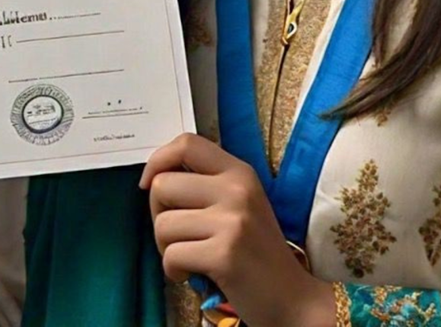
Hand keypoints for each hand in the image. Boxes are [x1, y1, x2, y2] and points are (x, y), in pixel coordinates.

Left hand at [140, 133, 335, 326]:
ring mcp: (232, 220)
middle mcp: (236, 189)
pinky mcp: (224, 254)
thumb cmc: (256, 250)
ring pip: (162, 224)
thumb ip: (205, 183)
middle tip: (179, 234)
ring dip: (167, 247)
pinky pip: (172, 256)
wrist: (291, 296)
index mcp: (239, 171)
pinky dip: (174, 271)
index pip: (186, 143)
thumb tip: (155, 177)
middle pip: (162, 185)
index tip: (150, 183)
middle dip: (159, 215)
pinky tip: (193, 274)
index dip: (158, 160)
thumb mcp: (239, 202)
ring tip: (191, 256)